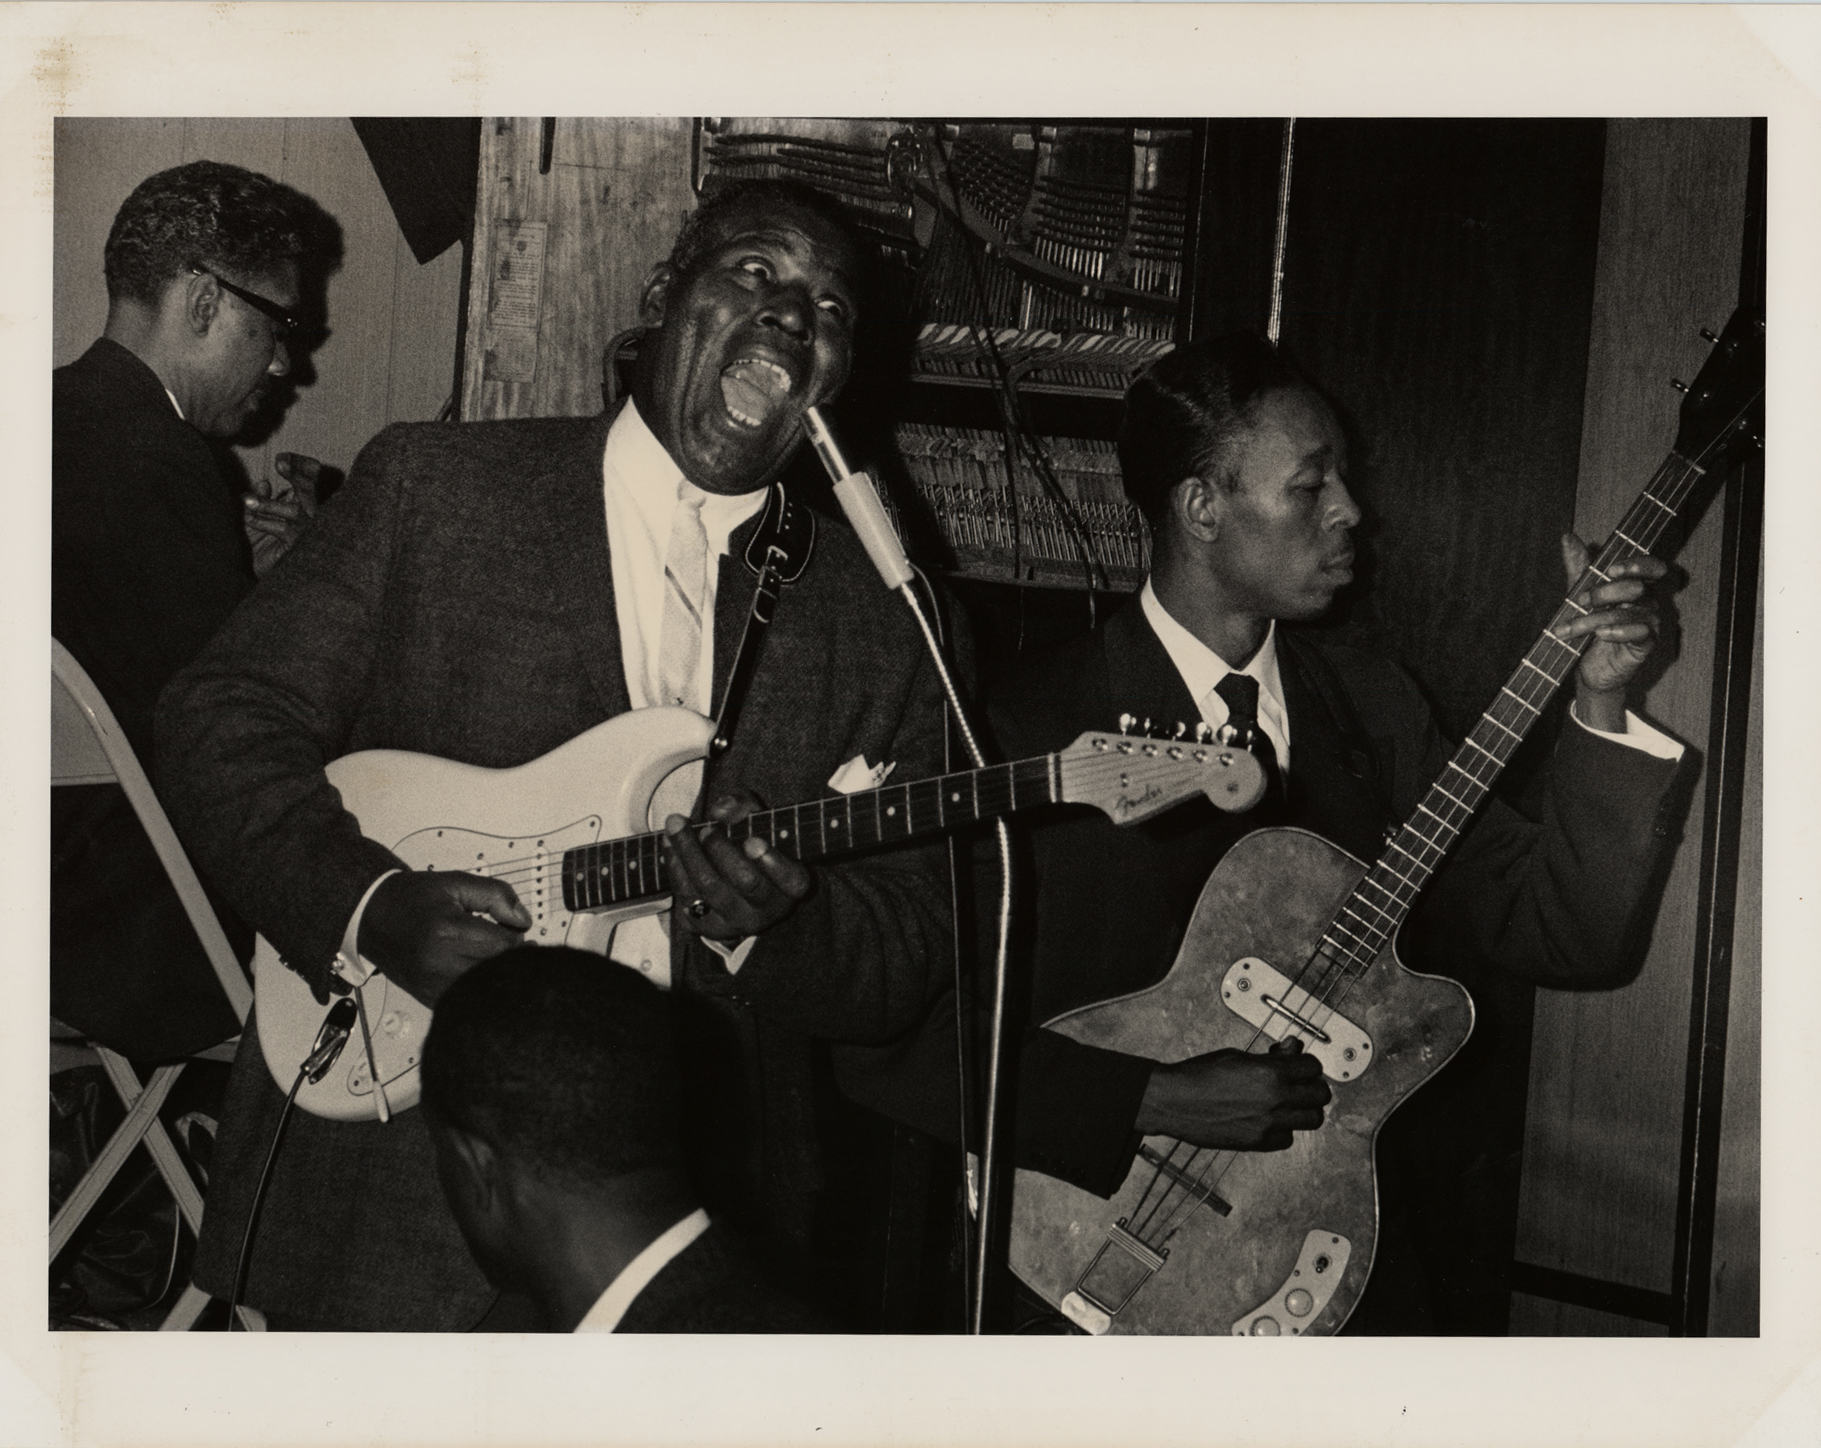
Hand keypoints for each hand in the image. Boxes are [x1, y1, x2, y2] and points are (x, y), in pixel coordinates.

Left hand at [245, 452, 321, 576]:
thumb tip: (264, 483)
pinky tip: (249, 519)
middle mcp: (312, 515)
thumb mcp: (258, 516)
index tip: (282, 459)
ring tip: (247, 501)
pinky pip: (283, 530)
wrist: (270, 579)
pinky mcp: (301, 546)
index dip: (301, 466)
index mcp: (305, 504)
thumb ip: (261, 499)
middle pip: (310, 489)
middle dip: (298, 474)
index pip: (311, 478)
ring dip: (268, 504)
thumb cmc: (267, 545)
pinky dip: (263, 522)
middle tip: (281, 463)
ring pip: (294, 510)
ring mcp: (309, 531)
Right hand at [355, 870, 531, 1007]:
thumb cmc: (412, 899)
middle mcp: (437, 962)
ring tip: (494, 956)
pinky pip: (466, 1001)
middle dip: (511, 957)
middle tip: (510, 943)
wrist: (371, 915)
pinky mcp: (428, 998)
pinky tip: (477, 970)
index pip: (503, 945)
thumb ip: (496, 895)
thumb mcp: (456, 883)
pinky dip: (478, 988)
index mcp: (446, 931)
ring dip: (497, 975)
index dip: (517, 935)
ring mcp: (431, 984)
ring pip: (485, 990)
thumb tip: (523, 919)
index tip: (515, 928)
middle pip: (497, 970)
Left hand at [665, 789, 811, 943]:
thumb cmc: (750, 840)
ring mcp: (737, 922)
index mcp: (791, 885)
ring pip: (711, 887)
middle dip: (721, 850)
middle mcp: (768, 910)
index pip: (793, 880)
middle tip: (706, 829)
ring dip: (689, 852)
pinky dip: (674, 866)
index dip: (773, 863)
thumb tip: (720, 811)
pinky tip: (669, 844)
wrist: (729, 878)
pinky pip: (687, 897)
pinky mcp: (707, 926)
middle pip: (746, 881)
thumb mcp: (755, 817)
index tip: (752, 841)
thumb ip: (743, 806)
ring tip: (677, 826)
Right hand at [1133, 1038, 1331, 1150]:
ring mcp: (1269, 1123)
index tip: (1301, 1065)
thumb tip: (1294, 1048)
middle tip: (1300, 1084)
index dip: (1308, 1064)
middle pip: (1321, 1096)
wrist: (1173, 1102)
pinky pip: (1288, 1138)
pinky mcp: (1258, 1142)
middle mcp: (1275, 1099)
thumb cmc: (1200, 1074)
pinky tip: (1269, 1119)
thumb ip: (1272, 1056)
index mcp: (1271, 1072)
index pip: (1313, 1067)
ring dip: (1304, 1110)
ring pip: (1312, 1120)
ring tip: (1289, 1103)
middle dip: (1313, 1087)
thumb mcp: (1238, 1056)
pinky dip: (1283, 1129)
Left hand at [1557, 532, 1666, 730]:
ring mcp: (1650, 623)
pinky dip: (1618, 631)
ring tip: (1571, 628)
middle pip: (1637, 587)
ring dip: (1595, 618)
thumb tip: (1568, 536)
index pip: (1652, 566)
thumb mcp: (1579, 594)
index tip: (1611, 569)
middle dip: (1604, 592)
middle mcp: (1648, 601)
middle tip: (1579, 601)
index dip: (1637, 564)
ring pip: (1631, 612)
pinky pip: (1641, 633)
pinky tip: (1600, 635)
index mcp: (1636, 585)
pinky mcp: (1646, 645)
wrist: (1586, 667)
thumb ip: (1578, 567)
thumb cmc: (1588, 628)